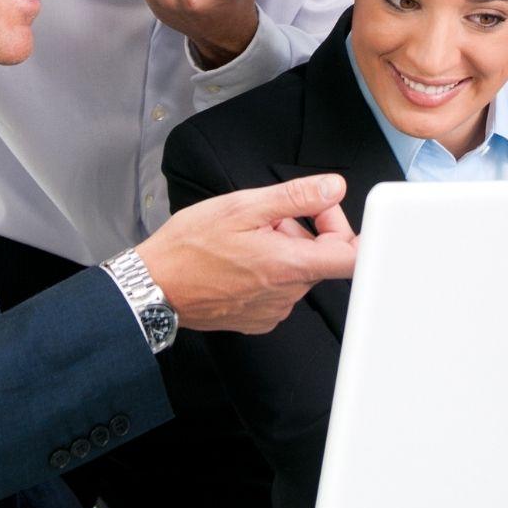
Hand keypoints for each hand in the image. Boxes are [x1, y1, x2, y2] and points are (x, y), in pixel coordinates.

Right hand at [135, 173, 356, 333]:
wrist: (154, 286)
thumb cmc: (190, 246)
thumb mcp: (242, 206)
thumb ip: (296, 197)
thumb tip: (333, 188)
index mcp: (288, 266)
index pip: (352, 258)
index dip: (345, 228)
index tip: (323, 212)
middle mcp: (287, 295)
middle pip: (321, 259)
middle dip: (300, 231)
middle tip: (264, 219)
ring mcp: (273, 310)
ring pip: (297, 272)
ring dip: (282, 250)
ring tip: (245, 240)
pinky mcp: (259, 319)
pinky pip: (279, 289)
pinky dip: (268, 271)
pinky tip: (239, 260)